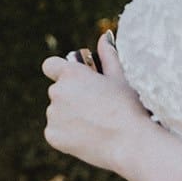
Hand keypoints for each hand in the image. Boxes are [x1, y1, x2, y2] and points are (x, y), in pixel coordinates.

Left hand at [42, 31, 149, 174]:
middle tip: (94, 109)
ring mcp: (53, 114)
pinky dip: (66, 135)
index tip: (72, 81)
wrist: (131, 142)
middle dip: (70, 98)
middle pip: (57, 91)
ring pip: (57, 112)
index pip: (50, 65)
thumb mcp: (120, 78)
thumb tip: (104, 38)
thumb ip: (108, 57)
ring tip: (94, 125)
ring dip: (68, 116)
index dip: (59, 71)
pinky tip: (86, 138)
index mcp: (71, 73)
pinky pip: (56, 132)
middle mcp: (57, 91)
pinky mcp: (52, 135)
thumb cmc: (128, 108)